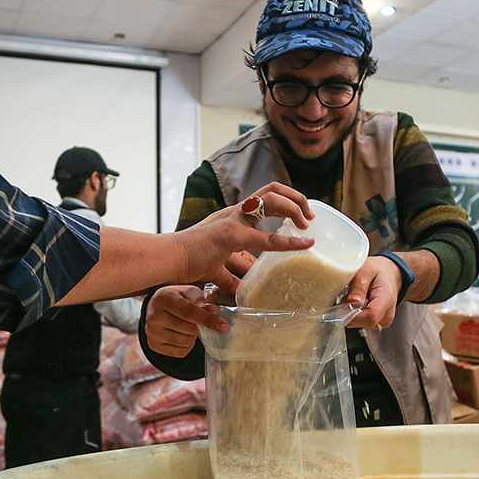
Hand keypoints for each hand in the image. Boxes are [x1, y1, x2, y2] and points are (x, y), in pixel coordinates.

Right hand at [144, 285, 226, 356]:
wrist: (155, 307)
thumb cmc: (177, 297)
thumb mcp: (188, 291)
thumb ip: (201, 298)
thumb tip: (213, 310)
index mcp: (163, 298)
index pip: (189, 311)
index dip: (208, 319)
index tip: (223, 326)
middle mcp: (153, 315)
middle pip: (189, 329)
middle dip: (199, 327)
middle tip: (196, 321)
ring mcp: (151, 332)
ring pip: (185, 342)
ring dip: (192, 336)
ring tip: (187, 327)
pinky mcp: (153, 345)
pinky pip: (180, 352)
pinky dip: (186, 346)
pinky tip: (181, 335)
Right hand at [174, 183, 313, 292]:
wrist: (169, 259)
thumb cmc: (188, 262)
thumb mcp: (216, 266)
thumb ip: (230, 275)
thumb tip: (241, 289)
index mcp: (233, 216)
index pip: (263, 196)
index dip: (286, 200)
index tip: (302, 214)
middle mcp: (235, 212)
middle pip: (271, 189)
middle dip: (296, 197)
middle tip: (309, 215)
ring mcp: (233, 220)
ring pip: (270, 200)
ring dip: (294, 208)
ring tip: (306, 224)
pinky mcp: (230, 236)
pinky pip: (266, 237)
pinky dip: (289, 241)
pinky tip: (304, 244)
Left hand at [344, 256, 400, 328]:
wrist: (389, 274)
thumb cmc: (378, 271)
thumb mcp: (366, 271)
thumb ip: (359, 286)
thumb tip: (352, 302)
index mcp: (386, 299)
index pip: (370, 316)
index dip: (353, 315)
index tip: (343, 305)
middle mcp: (387, 314)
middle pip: (364, 323)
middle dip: (350, 313)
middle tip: (347, 297)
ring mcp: (383, 321)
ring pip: (361, 324)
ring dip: (352, 314)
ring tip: (355, 298)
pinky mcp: (378, 323)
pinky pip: (362, 323)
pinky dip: (355, 315)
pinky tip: (358, 304)